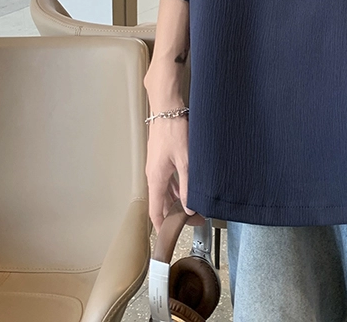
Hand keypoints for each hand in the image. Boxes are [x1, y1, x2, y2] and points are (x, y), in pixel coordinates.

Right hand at [146, 115, 192, 231]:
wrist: (167, 109)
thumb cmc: (173, 131)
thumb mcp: (186, 161)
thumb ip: (187, 186)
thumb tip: (190, 207)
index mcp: (156, 179)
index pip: (156, 211)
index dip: (162, 226)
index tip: (169, 236)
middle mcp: (153, 175)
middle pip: (161, 202)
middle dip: (175, 214)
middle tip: (192, 219)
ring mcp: (157, 166)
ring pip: (165, 190)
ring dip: (177, 200)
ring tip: (193, 206)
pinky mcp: (161, 158)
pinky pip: (167, 179)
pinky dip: (176, 187)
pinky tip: (187, 187)